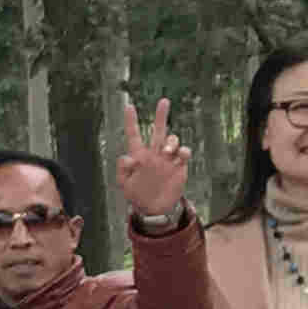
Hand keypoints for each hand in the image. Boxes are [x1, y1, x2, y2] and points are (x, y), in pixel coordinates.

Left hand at [111, 96, 188, 220]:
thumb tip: (127, 157)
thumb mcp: (124, 184)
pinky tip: (180, 154)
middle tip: (164, 101)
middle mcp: (154, 154)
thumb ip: (123, 170)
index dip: (131, 121)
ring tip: (167, 151)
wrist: (154, 208)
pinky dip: (184, 150)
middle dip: (161, 115)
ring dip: (171, 140)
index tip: (129, 106)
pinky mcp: (179, 166)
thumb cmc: (137, 195)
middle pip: (158, 131)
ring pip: (172, 140)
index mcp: (138, 156)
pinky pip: (184, 153)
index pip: (134, 135)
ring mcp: (167, 159)